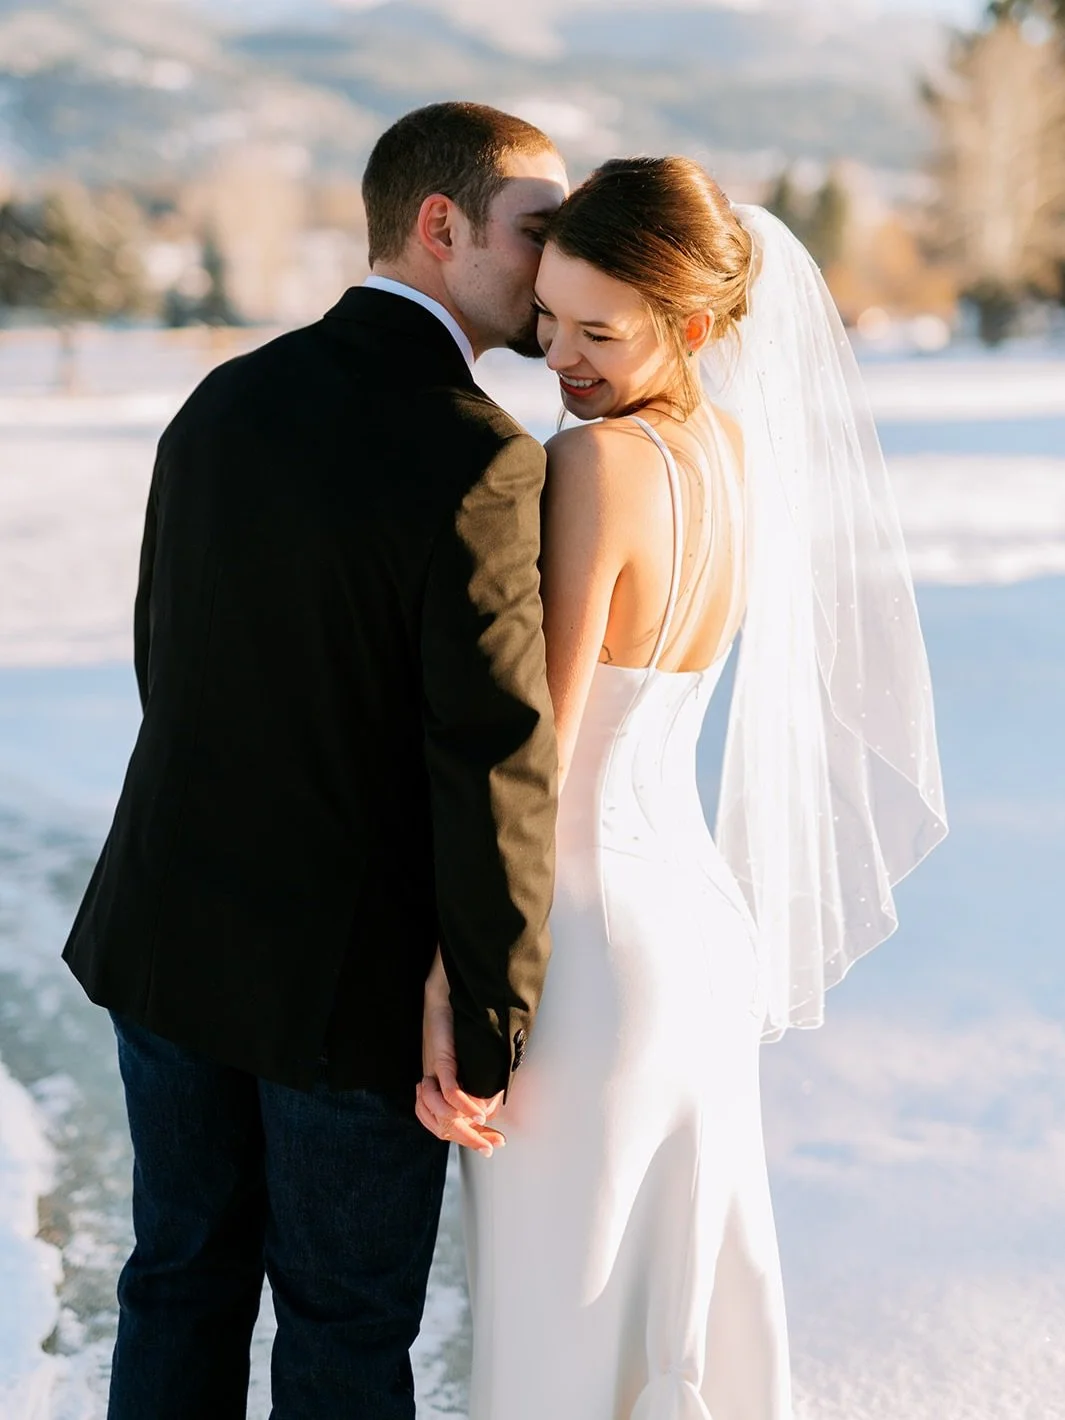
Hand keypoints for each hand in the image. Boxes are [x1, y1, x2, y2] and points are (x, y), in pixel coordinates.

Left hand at [415, 950, 505, 1157]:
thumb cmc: (454, 1029)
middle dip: (470, 1140)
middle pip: (444, 1127)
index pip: (447, 1127)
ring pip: (442, 1115)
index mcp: (436, 1090)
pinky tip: (476, 1112)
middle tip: (492, 1146)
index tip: (492, 1144)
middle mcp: (432, 1087)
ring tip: (483, 1127)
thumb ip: (475, 1087)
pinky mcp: (440, 1060)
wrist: (442, 998)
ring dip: (464, 1126)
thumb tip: (488, 1112)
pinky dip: (463, 1104)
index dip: (471, 1140)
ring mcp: (434, 1075)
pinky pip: (448, 1091)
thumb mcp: (467, 1065)